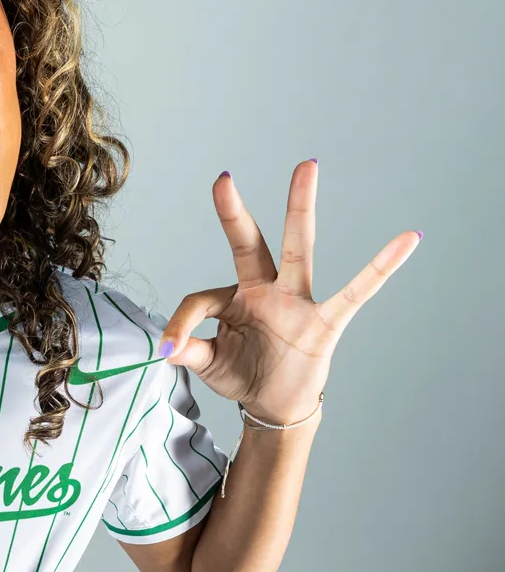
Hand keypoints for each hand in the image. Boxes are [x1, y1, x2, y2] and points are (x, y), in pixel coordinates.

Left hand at [159, 161, 421, 423]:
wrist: (274, 406)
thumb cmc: (242, 374)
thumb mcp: (208, 364)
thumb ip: (189, 350)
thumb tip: (164, 348)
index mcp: (234, 298)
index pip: (201, 299)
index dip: (181, 323)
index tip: (167, 347)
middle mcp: (265, 291)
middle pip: (249, 245)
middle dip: (235, 214)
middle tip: (223, 179)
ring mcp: (296, 303)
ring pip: (299, 249)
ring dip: (300, 209)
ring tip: (306, 166)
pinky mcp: (325, 324)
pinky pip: (356, 293)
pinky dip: (382, 267)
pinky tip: (408, 239)